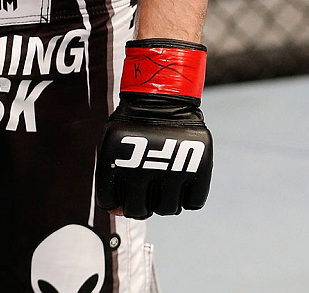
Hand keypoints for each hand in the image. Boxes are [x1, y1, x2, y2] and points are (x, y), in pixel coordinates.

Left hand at [96, 39, 212, 219]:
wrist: (162, 95)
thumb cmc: (134, 124)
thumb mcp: (114, 145)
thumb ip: (113, 178)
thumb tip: (118, 213)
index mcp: (119, 163)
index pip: (109, 202)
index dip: (114, 200)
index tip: (121, 190)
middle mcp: (145, 170)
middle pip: (138, 211)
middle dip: (139, 203)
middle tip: (144, 188)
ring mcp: (173, 171)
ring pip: (167, 210)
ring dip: (164, 199)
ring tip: (163, 180)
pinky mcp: (199, 170)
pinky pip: (194, 203)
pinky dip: (188, 196)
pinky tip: (181, 179)